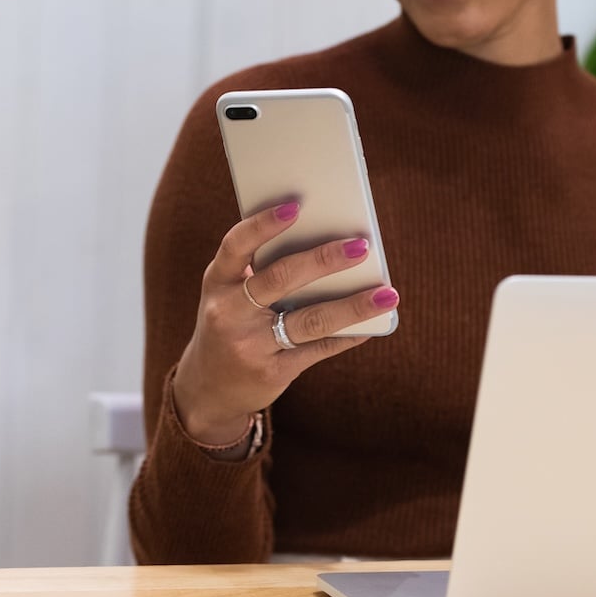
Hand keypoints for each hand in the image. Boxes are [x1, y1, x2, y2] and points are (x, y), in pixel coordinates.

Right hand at [172, 201, 399, 443]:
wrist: (208, 390)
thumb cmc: (231, 326)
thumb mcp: (230, 297)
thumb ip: (263, 271)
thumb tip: (329, 243)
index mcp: (217, 282)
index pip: (236, 245)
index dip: (263, 224)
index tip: (296, 206)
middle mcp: (228, 312)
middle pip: (281, 278)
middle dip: (324, 260)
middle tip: (361, 246)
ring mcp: (249, 345)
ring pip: (309, 320)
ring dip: (353, 306)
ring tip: (387, 293)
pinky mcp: (271, 373)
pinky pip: (318, 350)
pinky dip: (347, 335)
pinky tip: (371, 326)